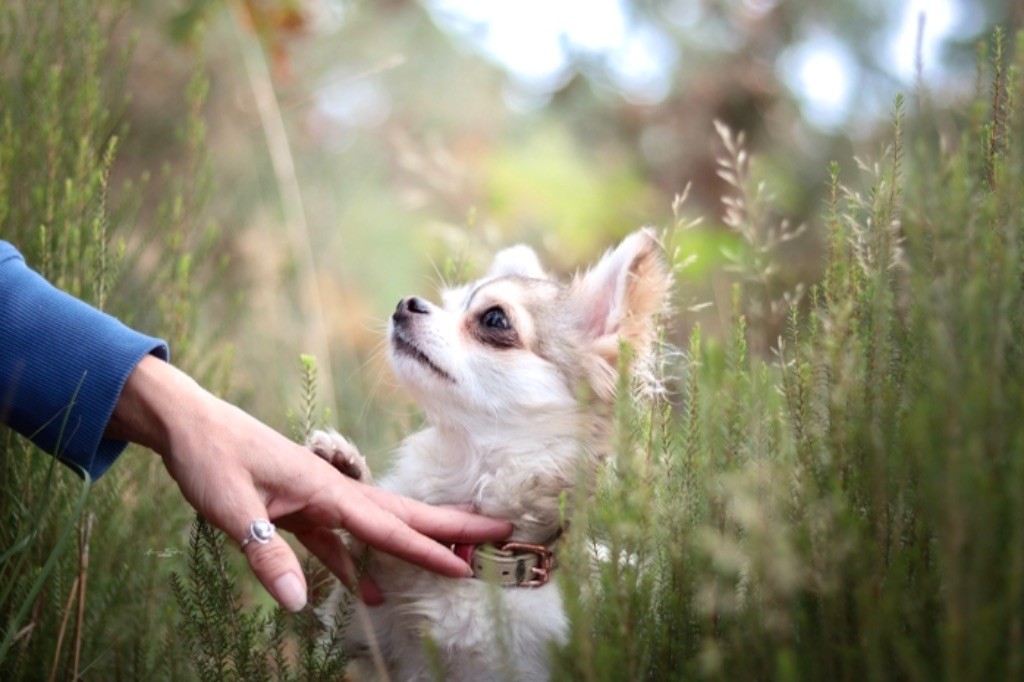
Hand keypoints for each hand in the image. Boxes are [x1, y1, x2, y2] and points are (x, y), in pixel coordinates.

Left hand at [106, 355, 511, 610]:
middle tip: (498, 533)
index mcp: (323, 488)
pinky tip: (366, 588)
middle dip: (450, 527)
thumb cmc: (208, 457)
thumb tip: (299, 603)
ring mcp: (318, 498)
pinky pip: (340, 539)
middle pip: (401, 514)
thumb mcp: (230, 507)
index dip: (425, 550)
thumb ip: (266, 552)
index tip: (464, 565)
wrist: (188, 423)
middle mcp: (331, 490)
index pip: (385, 526)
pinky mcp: (299, 507)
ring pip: (379, 523)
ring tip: (454, 558)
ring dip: (416, 541)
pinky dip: (358, 561)